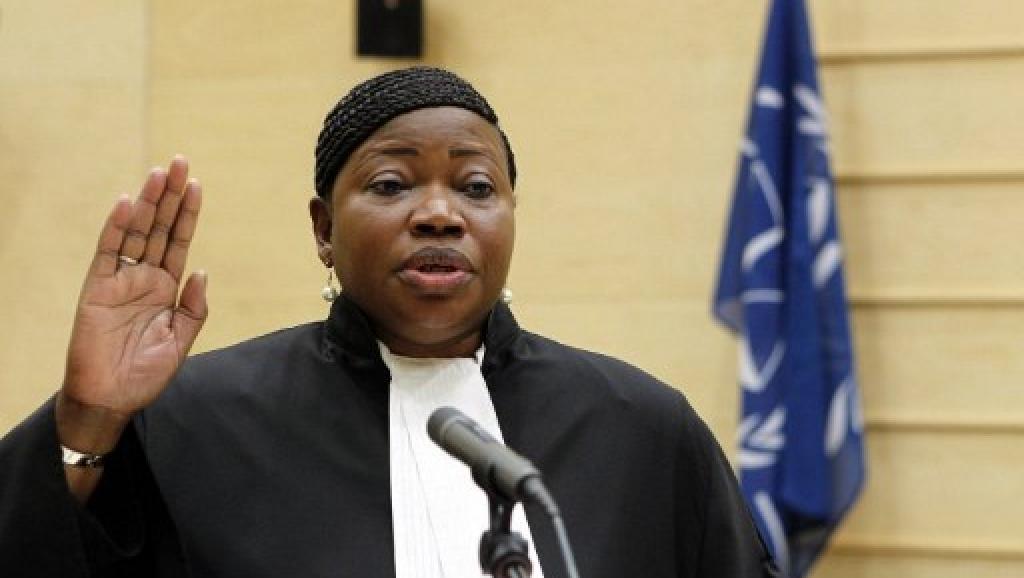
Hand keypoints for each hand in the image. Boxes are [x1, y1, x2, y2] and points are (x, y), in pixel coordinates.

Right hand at [59, 156, 207, 451]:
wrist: (111, 398)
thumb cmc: (145, 374)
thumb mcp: (181, 340)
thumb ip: (194, 307)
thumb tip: (202, 271)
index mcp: (166, 288)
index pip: (179, 242)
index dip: (187, 214)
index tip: (197, 184)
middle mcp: (144, 278)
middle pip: (159, 228)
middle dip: (170, 196)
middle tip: (180, 162)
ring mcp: (120, 281)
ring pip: (135, 232)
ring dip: (147, 202)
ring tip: (159, 172)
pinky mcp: (97, 289)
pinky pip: (107, 253)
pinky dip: (115, 228)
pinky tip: (126, 204)